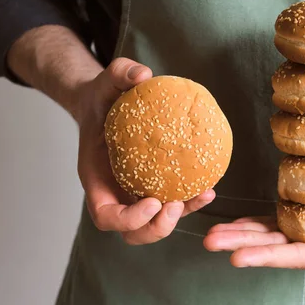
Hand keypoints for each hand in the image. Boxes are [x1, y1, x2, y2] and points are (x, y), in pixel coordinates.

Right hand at [75, 57, 214, 244]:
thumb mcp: (107, 79)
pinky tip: (209, 188)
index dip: (128, 219)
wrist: (105, 103)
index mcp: (96, 178)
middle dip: (155, 229)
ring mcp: (132, 193)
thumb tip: (143, 74)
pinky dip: (189, 202)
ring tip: (203, 196)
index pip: (105, 215)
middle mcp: (114, 192)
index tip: (152, 201)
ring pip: (153, 224)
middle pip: (131, 232)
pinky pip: (171, 203)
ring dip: (178, 219)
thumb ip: (121, 73)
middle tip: (176, 206)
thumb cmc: (103, 96)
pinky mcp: (151, 187)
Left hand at [203, 200, 304, 272]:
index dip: (268, 257)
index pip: (297, 258)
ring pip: (270, 234)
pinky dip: (256, 221)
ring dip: (241, 233)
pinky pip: (279, 221)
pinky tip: (237, 222)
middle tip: (209, 242)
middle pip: (274, 247)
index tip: (238, 258)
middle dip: (241, 245)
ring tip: (212, 233)